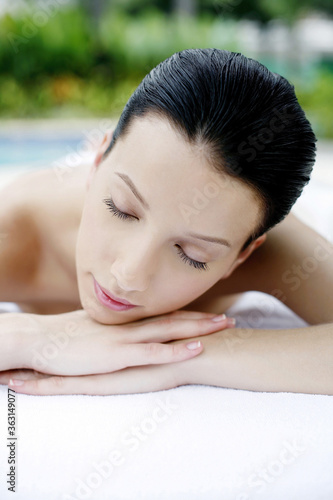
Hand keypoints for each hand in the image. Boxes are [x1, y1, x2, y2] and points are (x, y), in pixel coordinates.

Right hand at [20, 309, 234, 377]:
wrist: (39, 340)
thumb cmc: (64, 339)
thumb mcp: (93, 334)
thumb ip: (112, 335)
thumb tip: (122, 338)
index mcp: (125, 323)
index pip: (162, 316)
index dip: (187, 315)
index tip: (209, 313)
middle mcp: (130, 327)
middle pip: (173, 319)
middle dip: (203, 319)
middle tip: (230, 318)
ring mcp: (126, 339)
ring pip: (170, 331)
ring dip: (199, 328)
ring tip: (225, 326)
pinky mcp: (117, 355)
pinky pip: (153, 352)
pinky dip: (177, 350)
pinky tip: (197, 349)